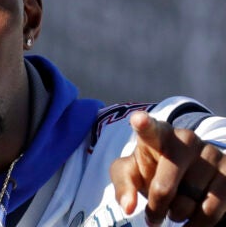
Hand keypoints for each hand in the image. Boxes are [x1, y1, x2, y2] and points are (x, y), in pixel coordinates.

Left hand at [110, 111, 225, 225]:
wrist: (186, 177)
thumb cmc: (151, 171)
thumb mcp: (130, 174)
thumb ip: (123, 186)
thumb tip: (128, 207)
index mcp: (157, 134)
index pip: (149, 130)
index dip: (144, 125)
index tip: (138, 120)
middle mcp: (186, 139)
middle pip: (164, 187)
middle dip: (157, 207)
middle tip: (153, 216)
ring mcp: (210, 153)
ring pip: (190, 200)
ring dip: (179, 213)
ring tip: (175, 209)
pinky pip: (212, 209)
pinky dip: (199, 222)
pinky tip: (192, 220)